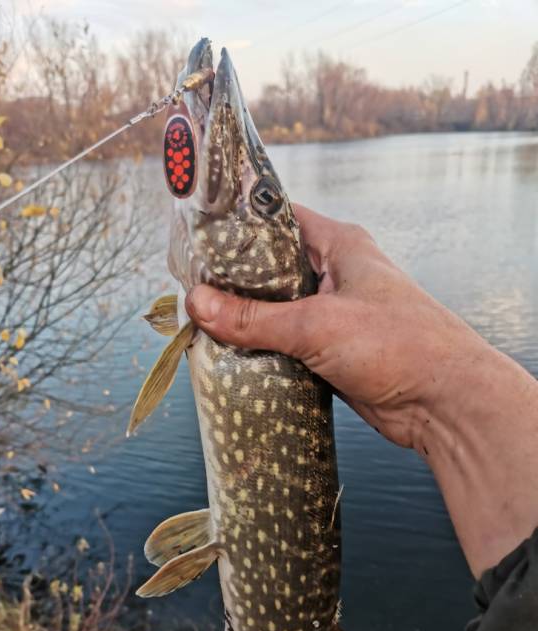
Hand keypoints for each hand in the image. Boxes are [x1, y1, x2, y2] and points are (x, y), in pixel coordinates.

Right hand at [185, 204, 486, 450]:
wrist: (445, 402)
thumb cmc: (397, 345)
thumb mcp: (317, 324)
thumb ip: (255, 318)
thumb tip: (198, 304)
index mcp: (339, 246)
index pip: (279, 221)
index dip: (238, 227)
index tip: (198, 239)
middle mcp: (336, 275)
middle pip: (272, 271)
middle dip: (234, 283)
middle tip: (191, 290)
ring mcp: (334, 315)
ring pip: (277, 312)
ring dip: (247, 322)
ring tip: (201, 325)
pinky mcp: (331, 352)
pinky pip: (287, 345)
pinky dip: (263, 352)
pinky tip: (232, 358)